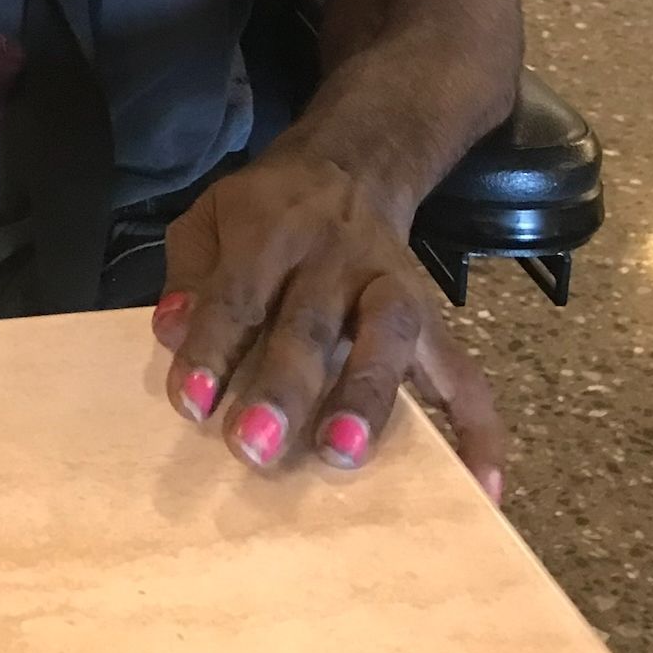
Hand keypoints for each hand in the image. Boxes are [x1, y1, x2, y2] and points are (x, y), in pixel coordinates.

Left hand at [152, 146, 506, 499]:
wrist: (352, 165)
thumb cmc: (268, 210)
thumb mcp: (213, 215)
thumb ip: (188, 271)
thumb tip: (171, 330)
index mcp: (271, 231)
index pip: (238, 294)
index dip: (212, 348)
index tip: (191, 403)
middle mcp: (335, 258)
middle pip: (310, 323)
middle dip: (284, 388)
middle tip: (253, 447)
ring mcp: (391, 286)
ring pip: (387, 338)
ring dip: (366, 399)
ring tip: (342, 457)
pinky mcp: (433, 318)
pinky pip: (464, 373)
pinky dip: (477, 429)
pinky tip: (482, 487)